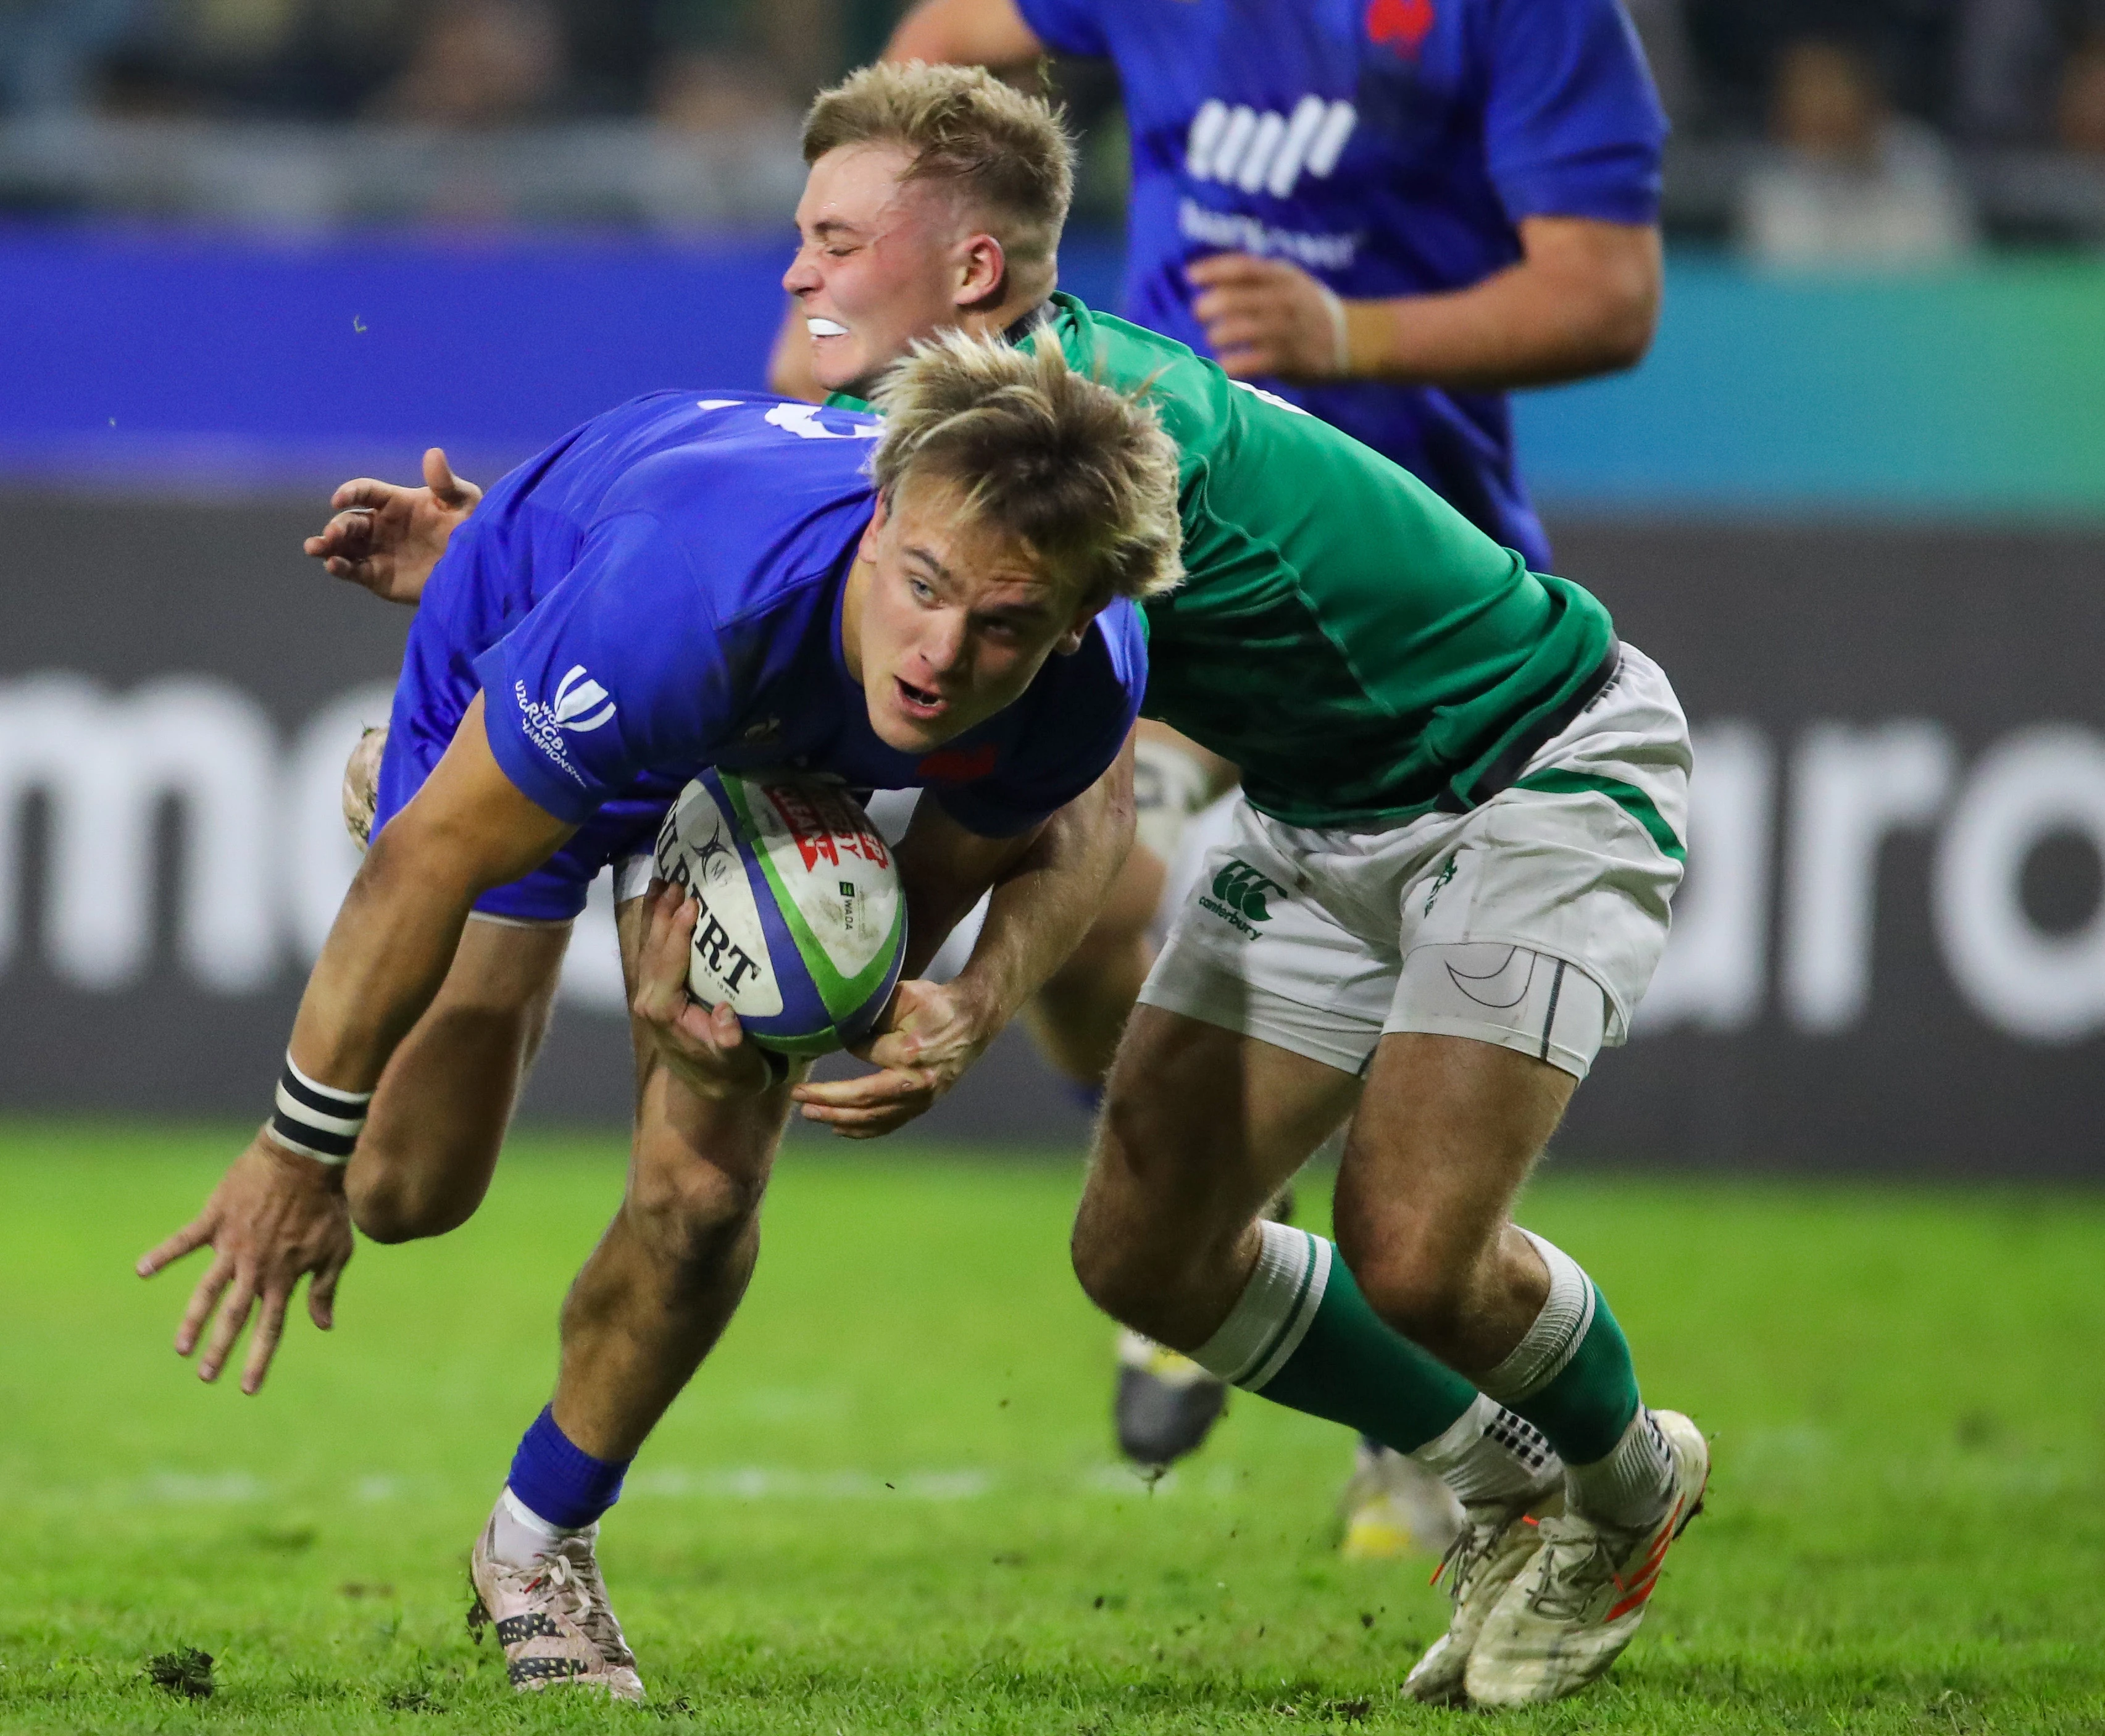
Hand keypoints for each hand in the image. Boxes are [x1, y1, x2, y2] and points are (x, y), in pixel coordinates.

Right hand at [136, 1130, 353, 1394]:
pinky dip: (163, 1253)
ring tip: (180, 1347)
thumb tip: (324, 1325)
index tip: (246, 1389)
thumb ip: (324, 1289)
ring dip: (192, 1320)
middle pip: (234, 1317)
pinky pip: (183, 1240)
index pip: (270, 1328)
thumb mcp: (336, 1250)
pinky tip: (141, 1270)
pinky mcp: (215, 1220)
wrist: (306, 1160)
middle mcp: (255, 1267)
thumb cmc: (325, 1206)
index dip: (258, 1359)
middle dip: (220, 1350)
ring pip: (207, 1289)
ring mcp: (232, 1244)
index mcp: (283, 1277)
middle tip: (206, 1377)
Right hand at [303, 447, 480, 605]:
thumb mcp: (463, 503)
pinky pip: (354, 570)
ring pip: (343, 546)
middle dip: (336, 526)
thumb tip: (433, 453)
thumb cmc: (471, 529)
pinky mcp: (378, 575)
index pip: (364, 491)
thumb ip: (445, 482)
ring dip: (326, 546)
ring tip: (315, 548)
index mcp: (394, 502)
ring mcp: (377, 551)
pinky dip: (340, 568)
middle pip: (349, 521)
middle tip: (331, 534)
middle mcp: (380, 525)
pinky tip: (333, 566)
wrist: (476, 569)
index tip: (338, 499)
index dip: (349, 492)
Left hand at [631, 884, 777, 1099]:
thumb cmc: (733, 1072)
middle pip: (651, 951)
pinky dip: (656, 924)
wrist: (713, 1085)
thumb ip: (730, 1045)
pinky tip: (661, 900)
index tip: (690, 906)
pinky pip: (652, 951)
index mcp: (665, 1015)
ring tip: (665, 880)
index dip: (677, 936)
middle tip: (678, 881)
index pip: (666, 968)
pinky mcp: (656, 990)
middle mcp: (650, 1002)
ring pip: (648, 947)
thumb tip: (726, 1019)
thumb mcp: (738, 1065)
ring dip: (655, 914)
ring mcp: (650, 994)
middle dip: (663, 915)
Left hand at [791, 976, 998, 1138]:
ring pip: (874, 1118)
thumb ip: (872, 1012)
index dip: (845, 1043)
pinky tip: (839, 1128)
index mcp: (908, 1052)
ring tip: (810, 1114)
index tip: (825, 1036)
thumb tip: (838, 1030)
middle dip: (826, 1099)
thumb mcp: (904, 996)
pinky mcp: (924, 1106)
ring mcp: (922, 1099)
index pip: (863, 1052)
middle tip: (798, 1097)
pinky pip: (888, 1124)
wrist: (973, 1022)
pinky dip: (862, 1130)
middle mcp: (915, 1082)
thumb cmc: (936, 1004)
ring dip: (838, 1118)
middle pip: (862, 1099)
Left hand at [1186, 252, 1349, 381]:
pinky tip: (1225, 364)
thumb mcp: (1291, 281)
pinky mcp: (1288, 359)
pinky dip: (1232, 364)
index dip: (1213, 270)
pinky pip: (1251, 362)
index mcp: (1283, 277)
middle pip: (1234, 299)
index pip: (1243, 267)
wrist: (1354, 338)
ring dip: (1218, 335)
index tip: (1190, 277)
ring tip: (1215, 339)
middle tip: (1200, 314)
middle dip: (1209, 307)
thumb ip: (1256, 277)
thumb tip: (1208, 277)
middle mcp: (1283, 300)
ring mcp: (1286, 330)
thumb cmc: (1310, 308)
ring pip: (1239, 330)